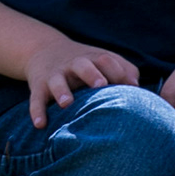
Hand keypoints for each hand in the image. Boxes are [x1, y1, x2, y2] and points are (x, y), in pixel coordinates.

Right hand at [26, 37, 140, 127]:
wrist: (45, 50)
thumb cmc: (85, 63)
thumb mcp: (104, 60)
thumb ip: (125, 70)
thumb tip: (138, 88)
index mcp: (92, 59)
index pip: (107, 60)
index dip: (119, 71)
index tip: (131, 86)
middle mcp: (73, 65)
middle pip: (83, 65)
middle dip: (92, 74)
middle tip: (101, 85)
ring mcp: (55, 76)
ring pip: (57, 82)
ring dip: (62, 91)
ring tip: (67, 103)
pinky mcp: (38, 87)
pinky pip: (36, 99)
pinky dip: (37, 111)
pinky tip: (40, 125)